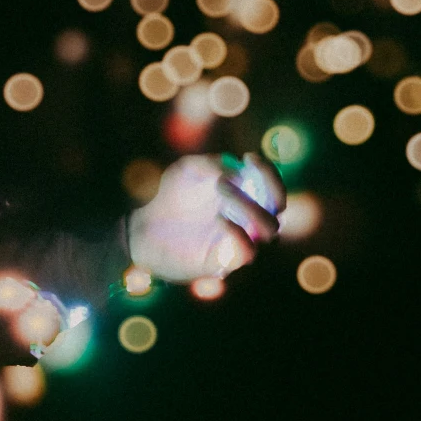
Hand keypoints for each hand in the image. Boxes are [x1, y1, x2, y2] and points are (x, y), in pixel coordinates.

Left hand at [125, 151, 281, 283]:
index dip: (269, 171)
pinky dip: (239, 232)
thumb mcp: (187, 169)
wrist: (143, 228)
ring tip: (221, 190)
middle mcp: (247, 220)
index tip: (249, 157)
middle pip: (277, 208)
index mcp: (244, 197)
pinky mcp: (225, 262)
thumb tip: (238, 172)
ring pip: (269, 230)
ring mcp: (238, 242)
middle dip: (264, 188)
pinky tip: (218, 218)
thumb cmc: (170, 196)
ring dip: (252, 207)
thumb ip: (212, 164)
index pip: (273, 186)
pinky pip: (248, 252)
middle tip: (226, 180)